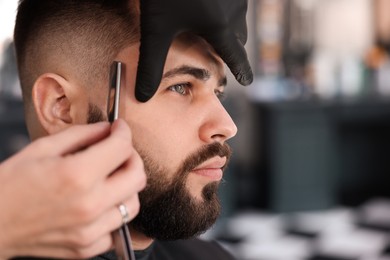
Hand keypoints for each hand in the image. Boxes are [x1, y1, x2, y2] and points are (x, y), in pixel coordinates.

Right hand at [0, 120, 145, 258]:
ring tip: (109, 179)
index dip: (123, 132)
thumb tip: (107, 129)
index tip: (119, 129)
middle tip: (119, 151)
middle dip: (132, 157)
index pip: (122, 148)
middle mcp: (89, 205)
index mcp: (77, 175)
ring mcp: (89, 231)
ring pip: (133, 204)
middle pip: (138, 177)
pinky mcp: (86, 248)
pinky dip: (113, 213)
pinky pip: (116, 228)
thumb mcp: (42, 148)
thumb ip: (82, 135)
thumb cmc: (9, 184)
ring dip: (126, 187)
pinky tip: (98, 204)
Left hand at [136, 0, 252, 101]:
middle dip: (232, 50)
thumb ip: (151, 64)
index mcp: (220, 27)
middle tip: (223, 57)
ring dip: (229, 29)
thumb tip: (144, 97)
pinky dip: (225, 10)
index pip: (236, 57)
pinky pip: (232, 2)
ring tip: (215, 32)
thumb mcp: (156, 29)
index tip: (247, 81)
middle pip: (238, 38)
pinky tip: (211, 6)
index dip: (241, 71)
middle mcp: (234, 10)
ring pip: (237, 18)